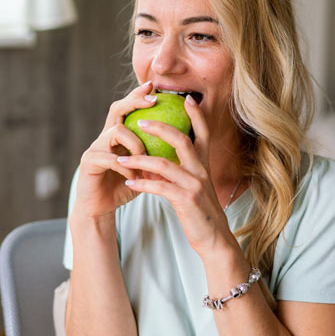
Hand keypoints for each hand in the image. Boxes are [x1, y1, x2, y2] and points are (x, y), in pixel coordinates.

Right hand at [71, 81, 156, 224]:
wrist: (102, 207)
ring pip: (117, 131)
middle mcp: (105, 136)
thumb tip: (187, 141)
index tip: (155, 86)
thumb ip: (158, 154)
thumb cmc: (126, 185)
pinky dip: (125, 166)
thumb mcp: (146, 167)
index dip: (139, 95)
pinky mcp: (89, 162)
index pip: (128, 107)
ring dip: (136, 143)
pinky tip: (134, 175)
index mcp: (119, 135)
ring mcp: (95, 147)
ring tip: (146, 157)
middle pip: (117, 109)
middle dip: (135, 101)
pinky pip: (109, 158)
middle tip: (153, 101)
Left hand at [117, 95, 234, 255]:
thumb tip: (158, 158)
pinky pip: (160, 188)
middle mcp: (202, 170)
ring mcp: (195, 185)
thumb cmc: (200, 211)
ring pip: (164, 164)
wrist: (214, 238)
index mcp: (204, 164)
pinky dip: (143, 184)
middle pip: (182, 140)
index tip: (185, 98)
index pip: (203, 132)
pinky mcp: (186, 201)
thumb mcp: (194, 186)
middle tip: (141, 121)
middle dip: (160, 128)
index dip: (196, 114)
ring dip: (139, 160)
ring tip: (121, 158)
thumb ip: (181, 170)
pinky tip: (129, 184)